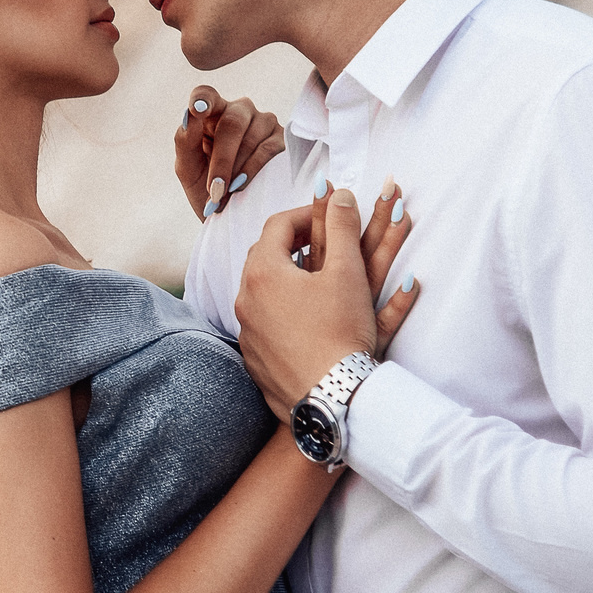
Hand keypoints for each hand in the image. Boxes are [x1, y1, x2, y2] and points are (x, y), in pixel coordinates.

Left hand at [174, 86, 284, 223]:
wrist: (230, 215)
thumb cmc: (204, 187)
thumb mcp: (187, 169)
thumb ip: (185, 141)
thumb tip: (191, 115)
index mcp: (211, 113)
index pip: (205, 95)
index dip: (202, 100)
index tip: (196, 110)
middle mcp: (238, 110)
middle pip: (232, 123)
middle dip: (222, 159)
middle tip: (215, 189)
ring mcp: (263, 122)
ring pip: (251, 138)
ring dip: (236, 169)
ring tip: (227, 193)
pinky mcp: (282, 139)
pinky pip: (270, 150)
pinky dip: (253, 170)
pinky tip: (243, 186)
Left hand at [235, 184, 418, 415]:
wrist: (332, 399)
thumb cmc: (341, 332)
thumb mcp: (347, 273)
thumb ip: (343, 226)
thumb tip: (339, 193)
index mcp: (262, 272)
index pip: (277, 226)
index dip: (306, 214)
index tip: (331, 216)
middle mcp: (245, 300)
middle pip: (264, 257)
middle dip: (293, 244)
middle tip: (322, 243)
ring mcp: (247, 332)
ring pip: (262, 292)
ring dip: (287, 279)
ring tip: (318, 280)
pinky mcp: (255, 360)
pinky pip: (265, 324)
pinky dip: (284, 312)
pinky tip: (309, 318)